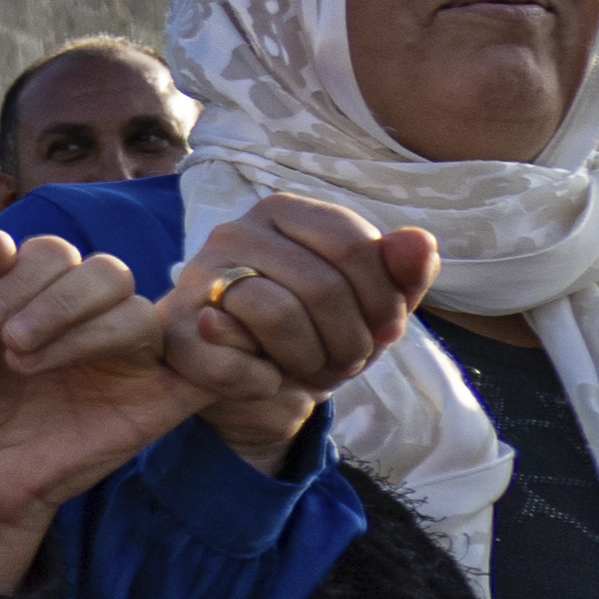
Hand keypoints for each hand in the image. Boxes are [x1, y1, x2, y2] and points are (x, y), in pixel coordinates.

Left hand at [0, 225, 195, 591]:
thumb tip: (3, 236)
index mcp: (41, 295)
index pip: (58, 253)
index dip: (24, 274)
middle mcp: (88, 321)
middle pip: (107, 272)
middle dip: (54, 299)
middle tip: (8, 342)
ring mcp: (123, 362)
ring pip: (137, 313)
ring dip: (81, 329)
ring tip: (24, 363)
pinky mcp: (153, 406)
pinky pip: (201, 369)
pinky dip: (195, 355)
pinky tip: (122, 372)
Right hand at [146, 192, 433, 461]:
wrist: (253, 386)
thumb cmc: (317, 333)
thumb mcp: (370, 306)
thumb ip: (401, 272)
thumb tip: (421, 240)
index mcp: (284, 212)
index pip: (353, 244)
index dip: (383, 300)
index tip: (385, 332)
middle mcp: (234, 232)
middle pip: (321, 284)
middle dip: (350, 339)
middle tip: (346, 359)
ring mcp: (199, 279)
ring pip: (276, 314)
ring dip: (310, 360)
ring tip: (309, 367)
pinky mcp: (177, 332)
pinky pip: (235, 360)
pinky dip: (266, 383)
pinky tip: (266, 379)